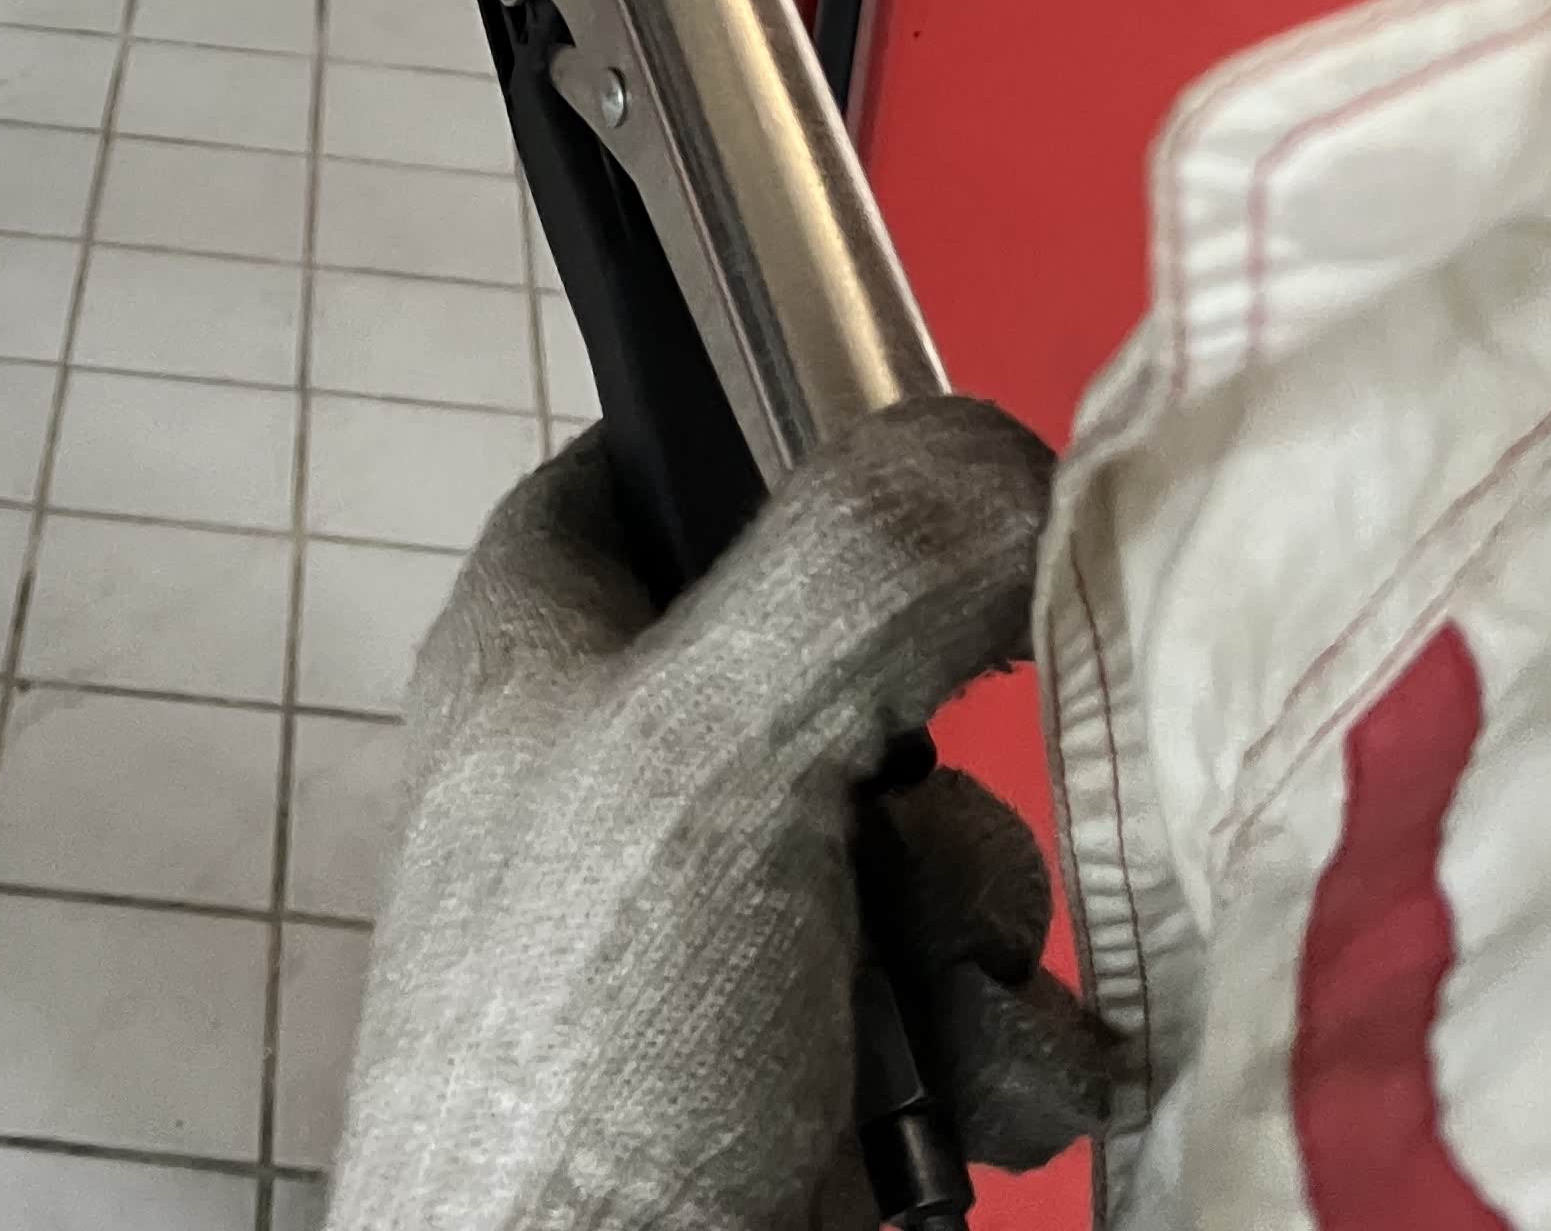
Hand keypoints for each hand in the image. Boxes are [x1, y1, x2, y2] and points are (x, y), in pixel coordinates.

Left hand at [325, 400, 1108, 1230]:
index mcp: (544, 647)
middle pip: (862, 659)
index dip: (792, 447)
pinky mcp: (815, 1082)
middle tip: (917, 807)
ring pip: (938, 847)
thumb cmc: (584, 1053)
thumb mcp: (710, 744)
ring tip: (933, 1003)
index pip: (667, 458)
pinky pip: (971, 1012)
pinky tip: (969, 1103)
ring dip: (980, 925)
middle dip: (948, 753)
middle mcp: (630, 774)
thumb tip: (1006, 452)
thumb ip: (864, 565)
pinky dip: (998, 1053)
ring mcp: (726, 940)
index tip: (924, 488)